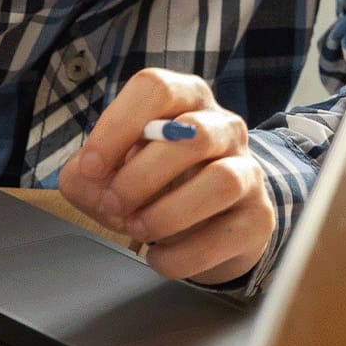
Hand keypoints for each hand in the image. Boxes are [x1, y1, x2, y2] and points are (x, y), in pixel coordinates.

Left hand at [59, 68, 272, 285]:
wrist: (208, 226)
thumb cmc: (153, 188)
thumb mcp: (111, 173)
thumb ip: (86, 173)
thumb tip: (87, 176)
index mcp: (185, 102)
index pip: (157, 88)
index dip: (118, 126)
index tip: (92, 166)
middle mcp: (224, 128)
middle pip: (193, 134)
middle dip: (140, 177)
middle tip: (113, 205)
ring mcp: (249, 172)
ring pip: (221, 181)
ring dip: (166, 213)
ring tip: (138, 229)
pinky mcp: (259, 218)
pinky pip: (223, 237)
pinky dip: (180, 256)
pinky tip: (160, 257)